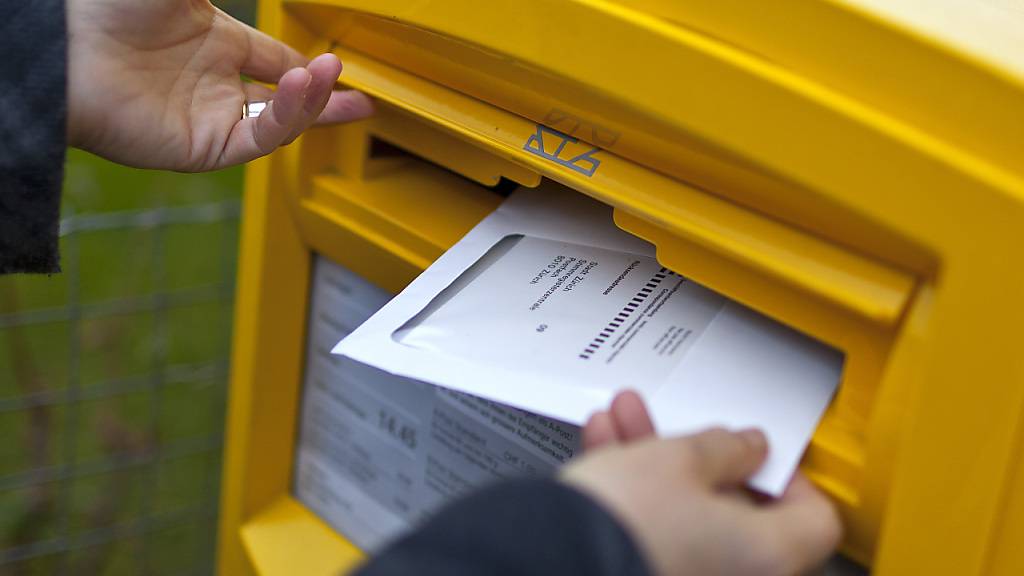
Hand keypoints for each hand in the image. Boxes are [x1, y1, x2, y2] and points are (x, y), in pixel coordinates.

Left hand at [66, 0, 373, 170]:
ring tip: (334, 78)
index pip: (275, 61)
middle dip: (326, 101)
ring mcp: (207, 117)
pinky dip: (286, 118)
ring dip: (312, 102)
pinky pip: (258, 139)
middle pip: (285, 100)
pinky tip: (301, 88)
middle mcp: (212, 83)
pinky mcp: (201, 148)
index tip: (341, 65)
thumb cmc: (111, 6)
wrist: (65, 46)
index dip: (310, 67)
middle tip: (364, 103)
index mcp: (212, 42)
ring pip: (278, 122)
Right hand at [562, 391, 841, 575]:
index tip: (757, 451)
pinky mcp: (642, 575)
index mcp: (767, 558)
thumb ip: (725, 448)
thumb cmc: (625, 521)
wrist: (551, 558)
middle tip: (678, 427)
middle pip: (737, 514)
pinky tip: (603, 448)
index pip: (813, 518)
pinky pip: (652, 532)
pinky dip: (635, 495)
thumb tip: (746, 447)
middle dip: (698, 457)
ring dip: (656, 465)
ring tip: (624, 420)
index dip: (787, 475)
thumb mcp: (680, 458)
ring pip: (686, 517)